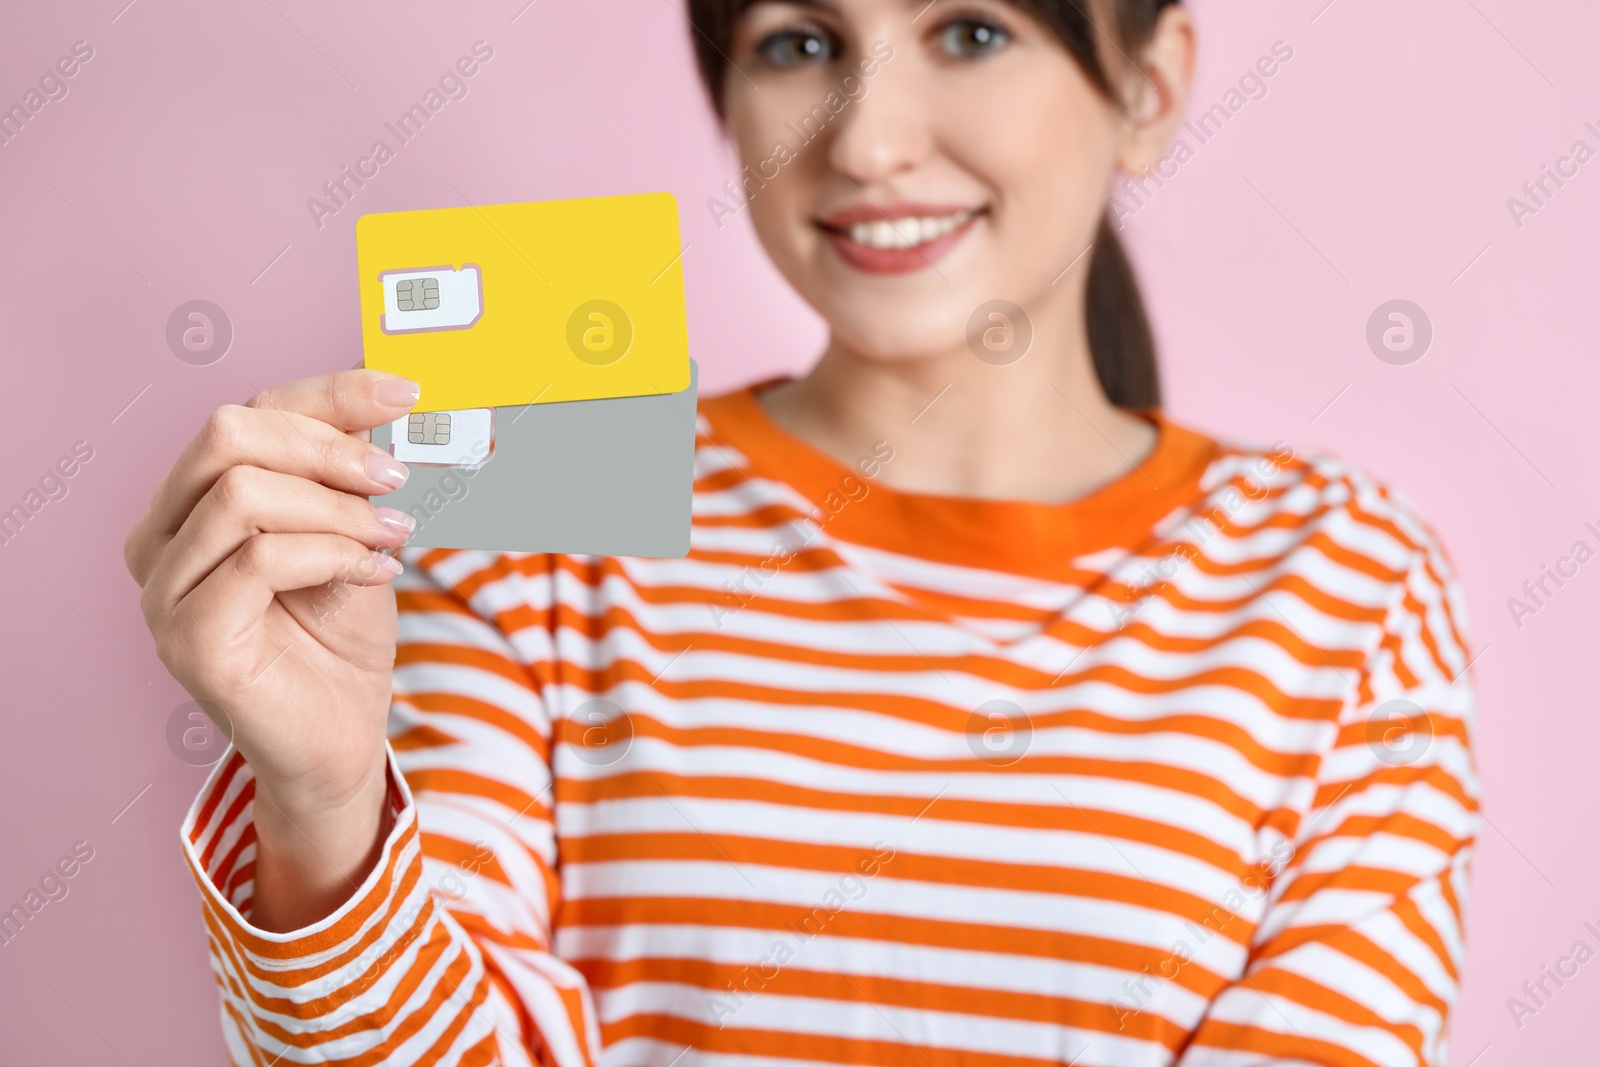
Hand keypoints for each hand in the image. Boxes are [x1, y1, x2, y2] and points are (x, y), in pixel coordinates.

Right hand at [125, 370, 419, 927]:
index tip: (403, 393)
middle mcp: (160, 539)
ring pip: (241, 493)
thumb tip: (385, 400)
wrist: (341, 736)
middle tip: (393, 480)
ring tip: (388, 537)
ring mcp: (163, 591)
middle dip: (326, 447)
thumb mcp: (352, 531)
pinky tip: (372, 573)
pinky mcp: (188, 638)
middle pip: (226, 436)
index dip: (329, 394)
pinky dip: (330, 554)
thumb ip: (347, 472)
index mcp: (190, 503)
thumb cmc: (339, 636)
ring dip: (335, 509)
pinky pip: (258, 559)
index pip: (246, 413)